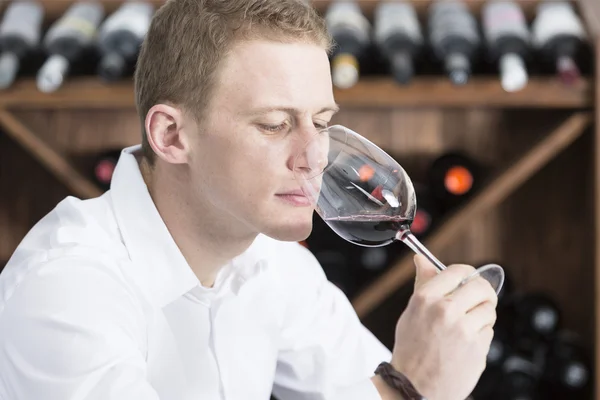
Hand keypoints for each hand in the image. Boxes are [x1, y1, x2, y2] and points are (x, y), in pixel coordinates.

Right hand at [390, 255, 496, 399]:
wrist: (413, 386)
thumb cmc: (411, 348)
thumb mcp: (412, 311)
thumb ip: (424, 283)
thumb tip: (422, 259)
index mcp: (426, 298)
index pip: (459, 271)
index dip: (468, 275)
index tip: (469, 280)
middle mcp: (445, 311)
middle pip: (481, 288)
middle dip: (483, 293)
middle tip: (479, 300)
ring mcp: (463, 330)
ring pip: (488, 310)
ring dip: (482, 317)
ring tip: (467, 328)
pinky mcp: (477, 348)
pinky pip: (488, 332)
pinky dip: (481, 336)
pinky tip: (465, 345)